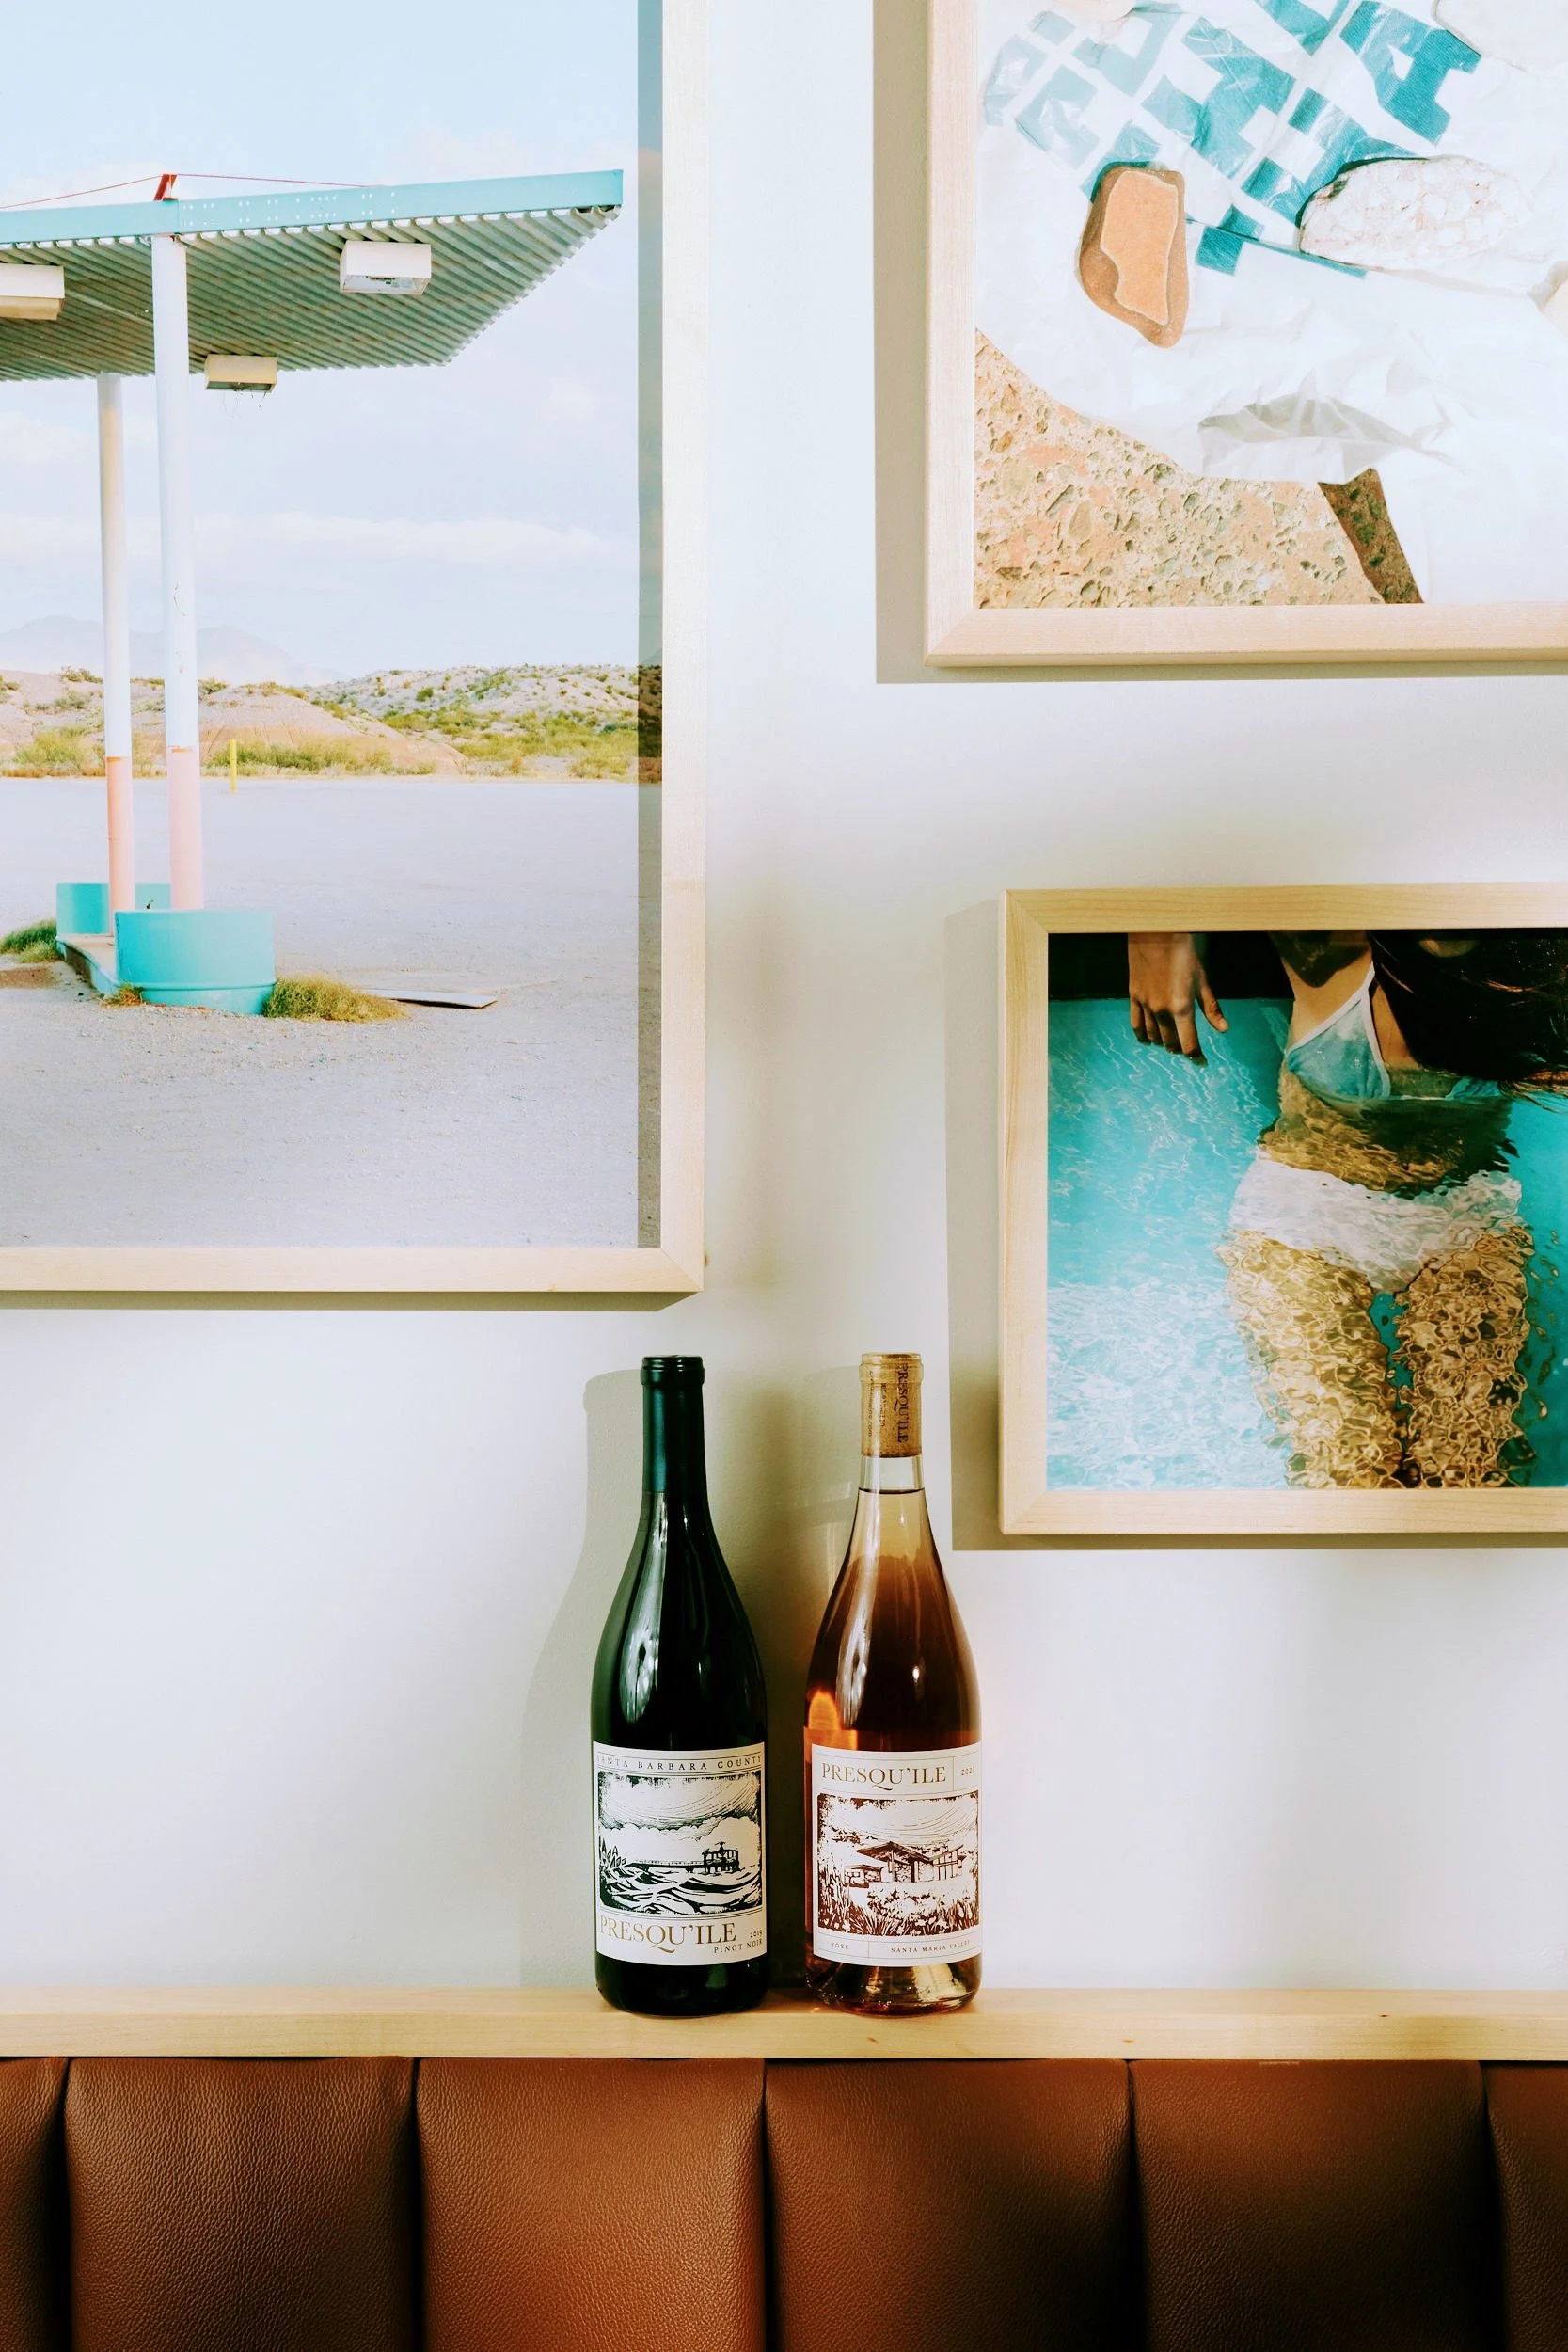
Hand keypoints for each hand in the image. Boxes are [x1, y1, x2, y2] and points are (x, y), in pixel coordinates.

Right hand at [1128, 933, 1227, 1060]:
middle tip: (1185, 1049)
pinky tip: (1148, 1039)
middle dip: (1179, 1048)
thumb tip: (1223, 1029)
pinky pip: (1136, 1024)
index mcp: (1182, 1007)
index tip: (1200, 1060)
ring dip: (1163, 1043)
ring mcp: (1146, 1005)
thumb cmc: (1183, 954)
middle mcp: (1162, 1010)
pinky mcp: (1134, 997)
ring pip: (1153, 1035)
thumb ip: (1211, 1008)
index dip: (1195, 1055)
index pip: (1188, 1043)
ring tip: (1170, 1044)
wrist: (1156, 934)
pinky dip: (1143, 1035)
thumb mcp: (1202, 980)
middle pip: (1170, 1042)